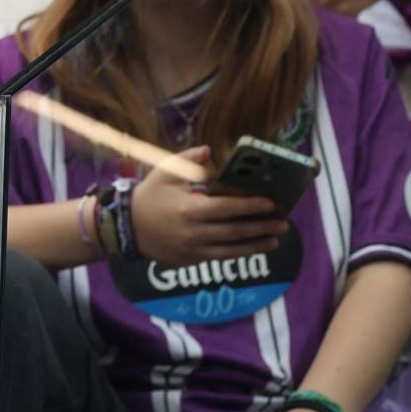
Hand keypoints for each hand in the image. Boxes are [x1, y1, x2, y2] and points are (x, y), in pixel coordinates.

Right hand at [131, 148, 290, 266]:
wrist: (127, 228)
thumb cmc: (149, 197)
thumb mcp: (165, 172)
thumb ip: (189, 160)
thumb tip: (209, 150)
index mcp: (190, 208)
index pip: (228, 208)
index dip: (251, 205)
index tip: (271, 202)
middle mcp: (195, 232)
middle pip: (236, 230)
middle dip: (262, 226)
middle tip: (283, 223)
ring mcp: (194, 250)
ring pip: (232, 249)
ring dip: (256, 244)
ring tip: (275, 239)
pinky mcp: (192, 261)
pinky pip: (221, 258)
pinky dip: (239, 253)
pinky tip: (253, 248)